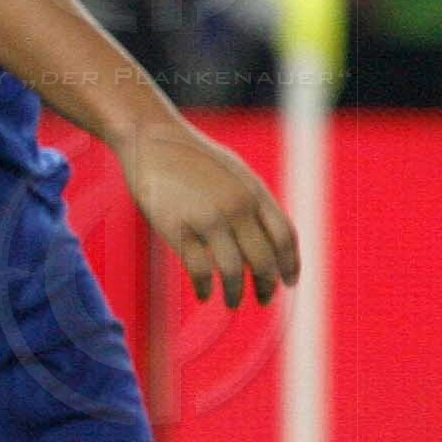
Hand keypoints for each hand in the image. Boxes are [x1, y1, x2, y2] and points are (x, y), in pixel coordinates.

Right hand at [117, 120, 299, 306]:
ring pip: (232, 270)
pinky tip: (204, 294)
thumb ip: (251, 202)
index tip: (289, 282)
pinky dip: (204, 287)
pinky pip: (198, 269)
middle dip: (266, 285)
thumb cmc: (191, 156)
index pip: (285, 236)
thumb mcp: (233, 172)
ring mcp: (207, 217)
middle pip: (263, 259)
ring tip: (232, 303)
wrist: (151, 138)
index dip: (291, 264)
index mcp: (254, 192)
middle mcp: (236, 206)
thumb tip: (265, 239)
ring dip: (235, 293)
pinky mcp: (177, 227)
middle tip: (264, 299)